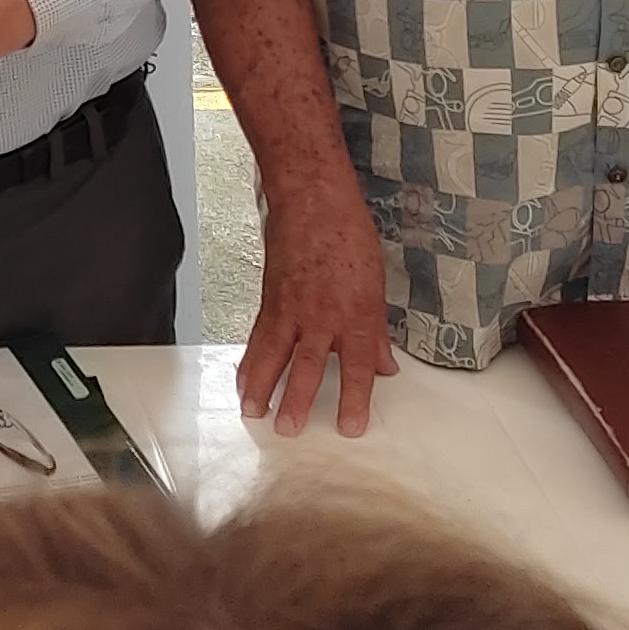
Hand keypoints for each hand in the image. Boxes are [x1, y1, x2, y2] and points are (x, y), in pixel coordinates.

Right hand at [235, 181, 396, 435]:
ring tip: (254, 413)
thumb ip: (377, 330)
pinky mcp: (271, 300)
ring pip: (274, 355)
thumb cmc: (347, 234)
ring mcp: (291, 308)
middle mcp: (321, 315)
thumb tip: (385, 365)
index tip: (350, 427)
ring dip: (262, 387)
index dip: (354, 398)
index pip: (357, 365)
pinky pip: (258, 338)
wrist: (312, 200)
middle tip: (288, 429)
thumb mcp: (375, 283)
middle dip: (296, 400)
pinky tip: (243, 381)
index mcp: (356, 313)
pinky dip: (249, 362)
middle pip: (307, 365)